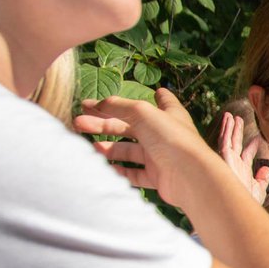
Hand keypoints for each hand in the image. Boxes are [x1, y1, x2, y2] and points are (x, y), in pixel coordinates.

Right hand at [74, 90, 220, 209]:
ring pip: (129, 151)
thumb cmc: (171, 138)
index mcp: (168, 115)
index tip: (151, 91)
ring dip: (109, 148)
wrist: (190, 176)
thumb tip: (97, 104)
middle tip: (78, 123)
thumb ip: (117, 106)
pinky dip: (119, 171)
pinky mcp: (157, 177)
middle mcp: (165, 135)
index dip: (154, 96)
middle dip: (103, 124)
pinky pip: (134, 174)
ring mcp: (161, 157)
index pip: (162, 100)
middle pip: (129, 127)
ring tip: (91, 148)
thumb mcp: (141, 112)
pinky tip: (104, 167)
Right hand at [217, 111, 268, 203]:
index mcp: (242, 169)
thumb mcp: (259, 189)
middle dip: (236, 131)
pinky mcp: (224, 157)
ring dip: (229, 127)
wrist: (240, 205)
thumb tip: (266, 169)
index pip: (246, 154)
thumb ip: (262, 179)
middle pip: (235, 143)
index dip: (252, 146)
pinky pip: (224, 140)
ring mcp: (228, 160)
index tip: (258, 139)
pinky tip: (228, 120)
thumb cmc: (248, 201)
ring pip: (227, 139)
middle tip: (238, 119)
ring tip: (230, 115)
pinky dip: (226, 130)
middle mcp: (233, 163)